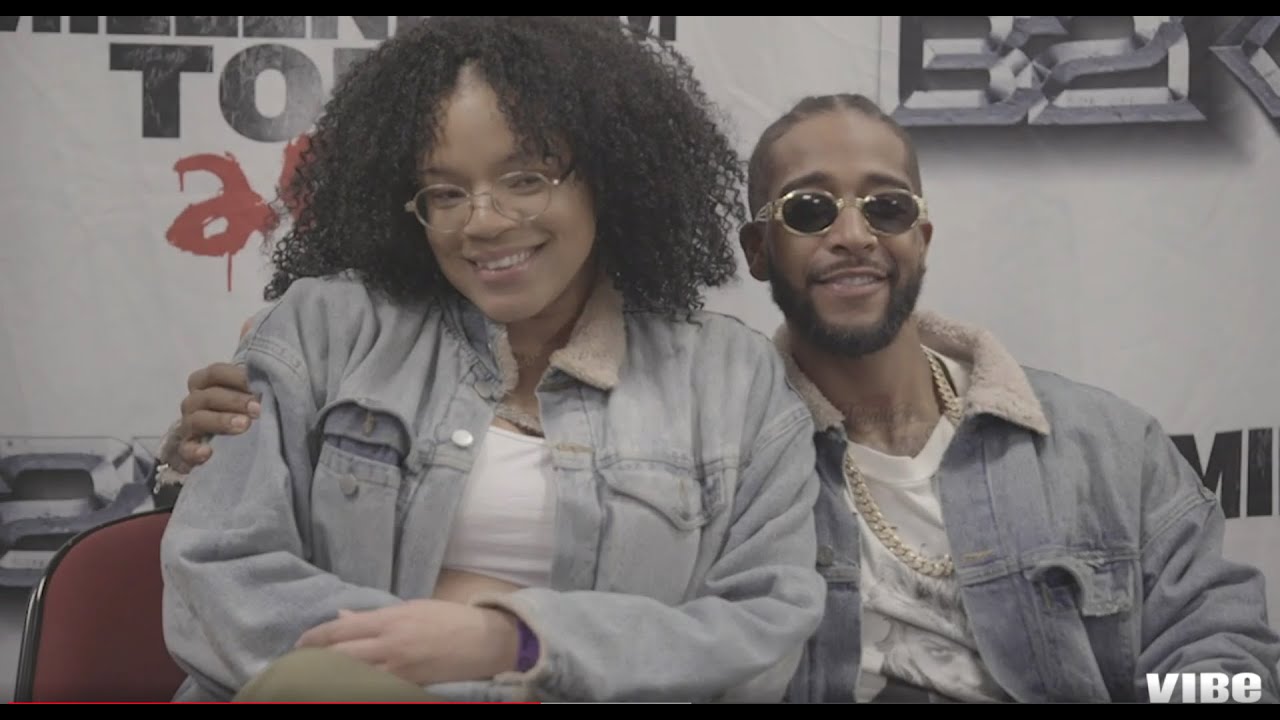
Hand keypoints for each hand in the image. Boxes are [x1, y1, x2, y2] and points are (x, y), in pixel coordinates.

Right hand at [172, 361, 256, 468]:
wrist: (219, 452)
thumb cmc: (241, 416)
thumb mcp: (247, 401)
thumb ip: (254, 391)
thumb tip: (273, 379)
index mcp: (207, 385)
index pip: (215, 373)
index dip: (236, 376)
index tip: (259, 385)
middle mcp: (194, 403)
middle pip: (208, 396)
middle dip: (234, 400)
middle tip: (257, 409)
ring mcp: (188, 427)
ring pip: (196, 419)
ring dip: (220, 421)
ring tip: (244, 425)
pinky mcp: (186, 451)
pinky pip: (185, 450)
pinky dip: (195, 450)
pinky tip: (208, 452)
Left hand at [295, 600, 520, 685]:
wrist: (488, 641)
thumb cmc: (451, 620)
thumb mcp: (413, 608)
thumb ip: (377, 616)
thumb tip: (343, 617)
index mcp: (391, 619)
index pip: (341, 628)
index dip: (315, 637)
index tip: (299, 644)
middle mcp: (391, 644)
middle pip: (341, 654)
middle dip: (315, 661)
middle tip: (297, 668)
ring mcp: (400, 668)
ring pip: (353, 676)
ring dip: (330, 679)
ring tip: (314, 682)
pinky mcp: (411, 686)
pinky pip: (375, 690)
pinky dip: (357, 690)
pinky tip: (345, 692)